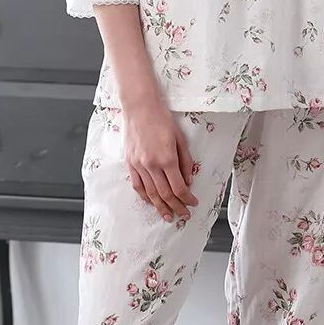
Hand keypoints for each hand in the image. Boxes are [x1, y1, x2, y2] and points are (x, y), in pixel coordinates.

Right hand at [123, 99, 198, 222]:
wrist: (140, 108)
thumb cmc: (162, 119)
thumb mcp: (181, 139)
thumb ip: (186, 162)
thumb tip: (188, 180)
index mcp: (167, 158)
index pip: (179, 187)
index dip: (187, 199)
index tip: (193, 203)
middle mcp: (152, 165)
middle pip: (165, 195)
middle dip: (176, 207)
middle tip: (184, 215)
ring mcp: (139, 165)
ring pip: (150, 194)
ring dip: (160, 207)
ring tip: (168, 216)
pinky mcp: (130, 163)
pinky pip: (137, 186)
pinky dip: (145, 197)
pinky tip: (151, 202)